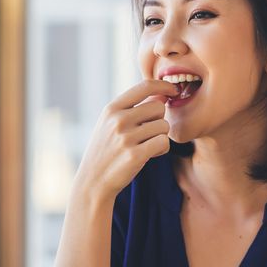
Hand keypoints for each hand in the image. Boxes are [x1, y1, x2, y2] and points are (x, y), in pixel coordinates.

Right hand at [71, 79, 176, 203]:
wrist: (93, 181)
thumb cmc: (106, 150)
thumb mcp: (109, 124)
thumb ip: (131, 109)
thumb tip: (161, 95)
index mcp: (112, 109)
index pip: (144, 86)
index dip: (163, 85)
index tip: (173, 90)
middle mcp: (118, 120)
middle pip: (159, 107)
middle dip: (159, 119)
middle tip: (149, 133)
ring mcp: (126, 137)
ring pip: (163, 126)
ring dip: (160, 136)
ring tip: (146, 145)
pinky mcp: (135, 155)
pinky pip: (164, 142)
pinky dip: (161, 149)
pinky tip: (150, 154)